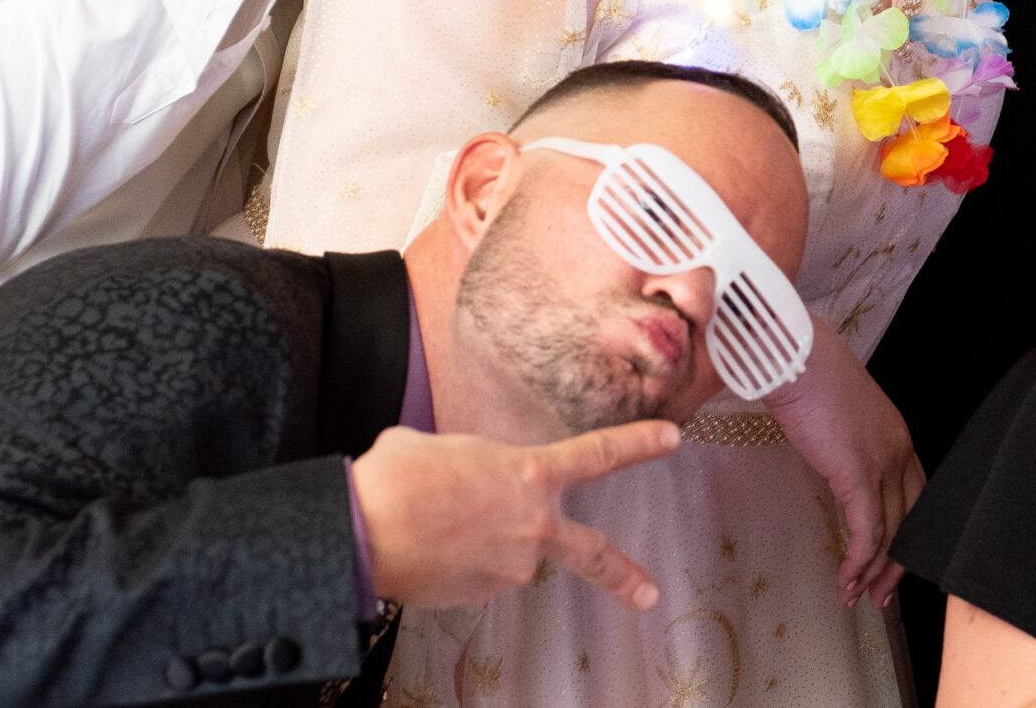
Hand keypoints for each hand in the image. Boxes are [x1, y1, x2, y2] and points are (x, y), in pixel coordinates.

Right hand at [348, 421, 679, 610]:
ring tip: (431, 524)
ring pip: (506, 554)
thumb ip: (477, 463)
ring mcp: (510, 566)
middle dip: (623, 574)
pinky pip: (476, 574)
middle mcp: (533, 525)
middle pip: (591, 552)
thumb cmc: (399, 477)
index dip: (638, 444)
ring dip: (478, 543)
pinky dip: (457, 564)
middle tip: (647, 592)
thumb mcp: (446, 446)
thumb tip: (468, 479)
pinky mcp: (481, 596)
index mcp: (531, 473)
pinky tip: (428, 548)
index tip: (671, 439)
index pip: (599, 453)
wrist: (364, 530)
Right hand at [762, 319, 923, 608]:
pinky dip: (859, 563)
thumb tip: (835, 469)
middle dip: (897, 564)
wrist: (798, 358)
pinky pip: (867, 533)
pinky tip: (846, 581)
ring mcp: (884, 464)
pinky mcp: (859, 475)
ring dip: (874, 572)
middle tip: (880, 595)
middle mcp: (900, 453)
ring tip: (857, 596)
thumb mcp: (839, 418)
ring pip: (891, 533)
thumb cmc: (809, 377)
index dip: (908, 534)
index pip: (916, 498)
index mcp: (898, 438)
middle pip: (911, 521)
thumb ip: (847, 446)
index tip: (892, 562)